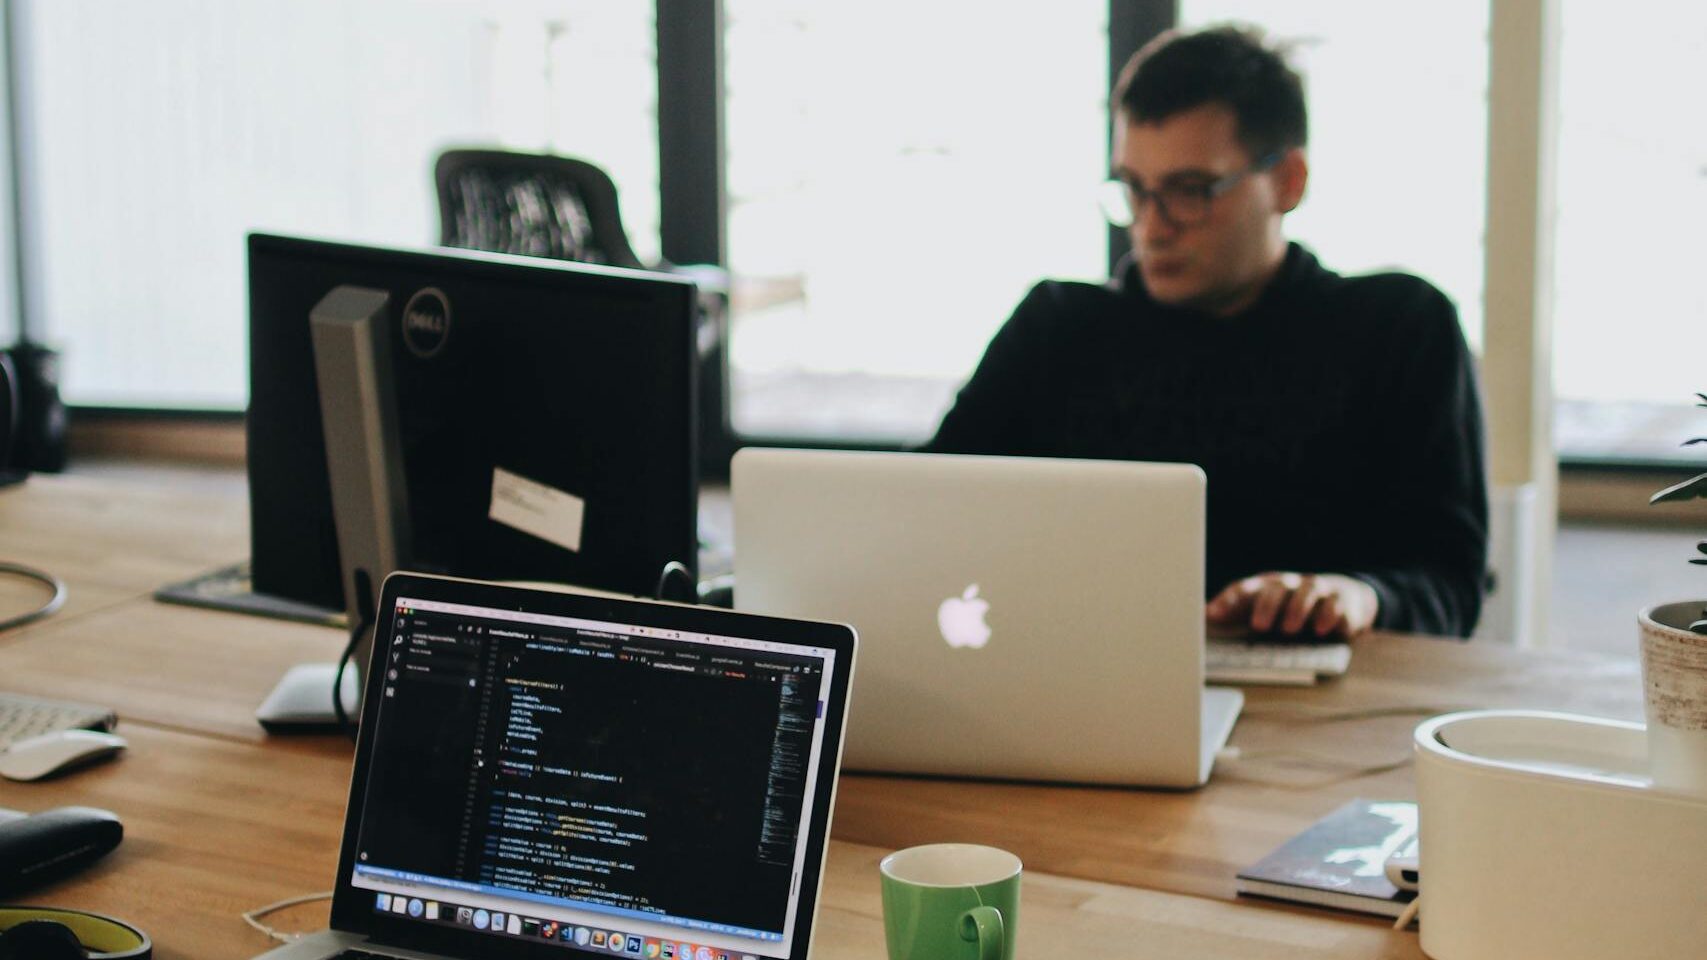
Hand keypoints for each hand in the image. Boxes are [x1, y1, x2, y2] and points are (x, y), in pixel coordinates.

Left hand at [1205, 572, 1378, 639]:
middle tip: (1259, 626)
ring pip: (1308, 590)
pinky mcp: (1343, 600)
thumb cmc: (1293, 606)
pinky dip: (1331, 615)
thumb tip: (1202, 615)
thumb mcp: (1265, 608)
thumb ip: (1237, 612)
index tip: (1211, 615)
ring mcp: (1318, 590)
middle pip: (1277, 587)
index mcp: (1267, 587)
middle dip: (1267, 605)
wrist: (1344, 597)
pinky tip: (1323, 629)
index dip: (1228, 601)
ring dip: (1298, 609)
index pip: (1244, 588)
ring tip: (1289, 629)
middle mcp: (1292, 584)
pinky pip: (1337, 603)